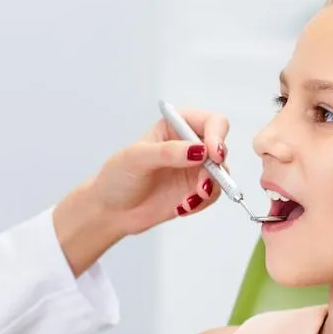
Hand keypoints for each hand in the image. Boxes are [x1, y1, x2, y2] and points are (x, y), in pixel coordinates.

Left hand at [89, 108, 229, 234]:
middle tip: (202, 185)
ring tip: (188, 201)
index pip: (211, 122)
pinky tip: (181, 207)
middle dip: (216, 168)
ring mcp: (194, 169)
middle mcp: (189, 145)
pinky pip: (212, 194)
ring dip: (210, 188)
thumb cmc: (118, 177)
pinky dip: (202, 202)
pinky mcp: (195, 191)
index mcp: (176, 126)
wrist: (111, 211)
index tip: (212, 154)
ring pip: (221, 173)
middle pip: (221, 148)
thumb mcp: (137, 158)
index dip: (217, 136)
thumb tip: (198, 150)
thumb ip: (168, 152)